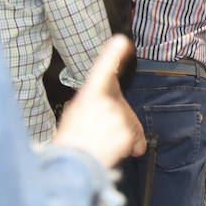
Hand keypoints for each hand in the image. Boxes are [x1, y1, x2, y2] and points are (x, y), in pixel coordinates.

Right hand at [54, 35, 146, 165]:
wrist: (72, 164)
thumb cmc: (72, 139)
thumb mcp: (78, 114)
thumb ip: (98, 105)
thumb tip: (113, 104)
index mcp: (89, 95)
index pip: (102, 70)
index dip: (112, 54)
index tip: (121, 41)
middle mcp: (105, 103)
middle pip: (122, 107)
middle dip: (116, 119)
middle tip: (96, 132)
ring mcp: (117, 118)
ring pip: (127, 124)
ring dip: (119, 134)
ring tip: (99, 142)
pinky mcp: (127, 134)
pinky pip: (133, 139)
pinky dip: (125, 146)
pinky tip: (108, 149)